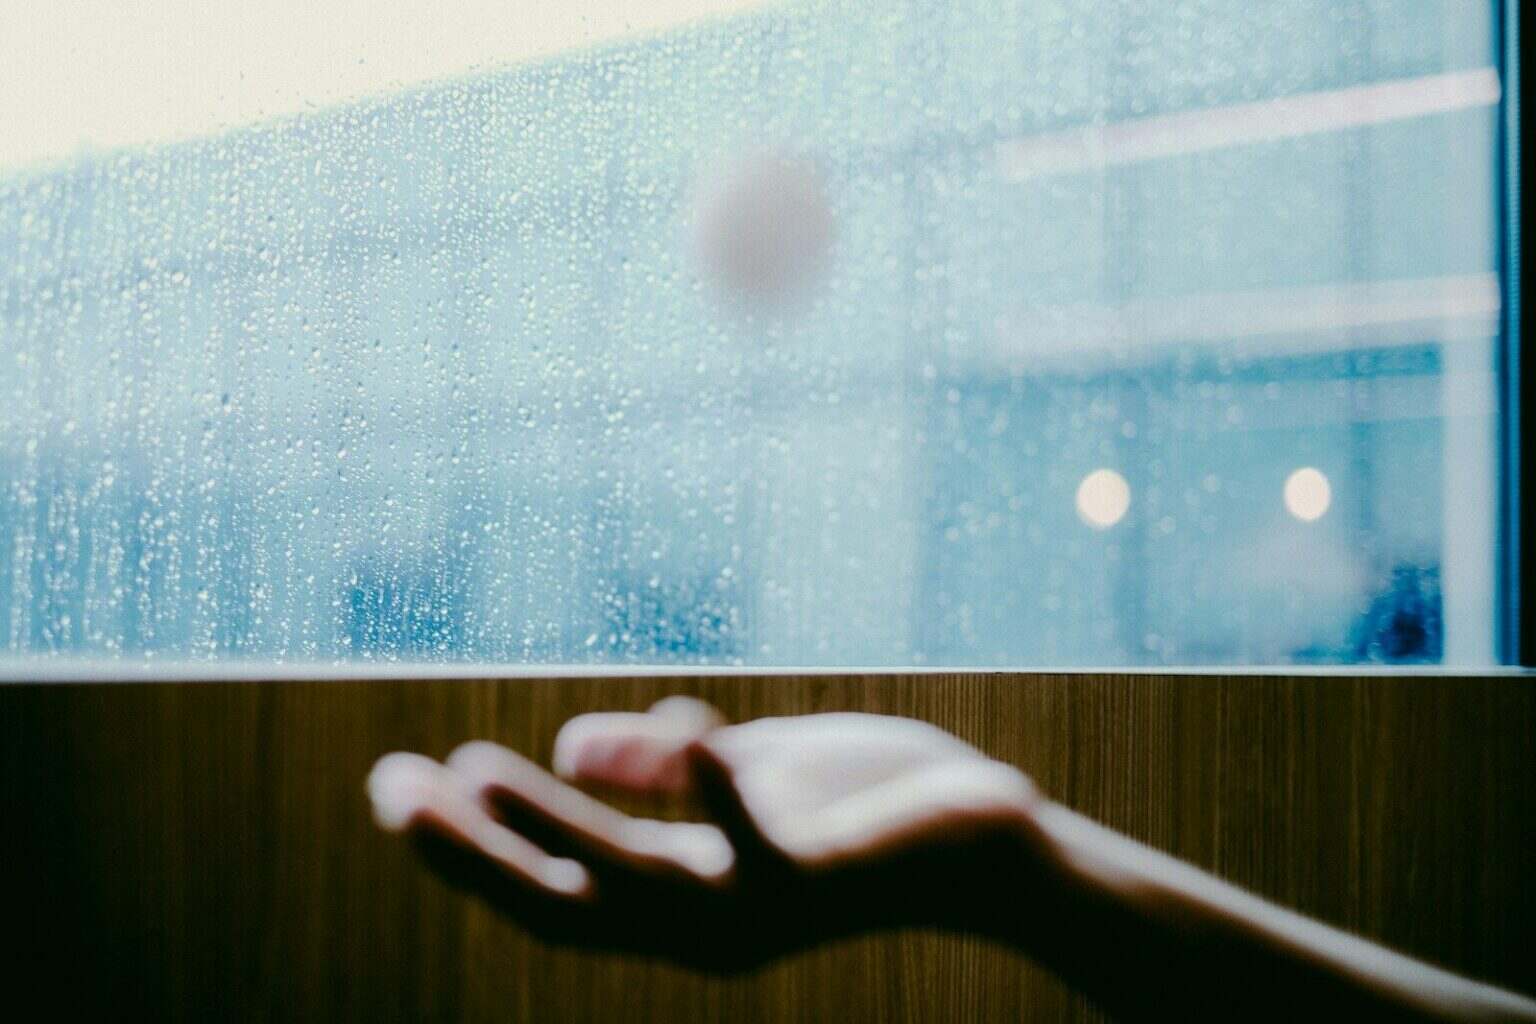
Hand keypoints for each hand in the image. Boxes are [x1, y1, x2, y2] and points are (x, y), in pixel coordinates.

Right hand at [367, 697, 1039, 970]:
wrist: (983, 842)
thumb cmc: (863, 811)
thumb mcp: (746, 776)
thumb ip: (661, 771)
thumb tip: (568, 744)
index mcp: (679, 893)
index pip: (549, 879)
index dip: (468, 845)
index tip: (396, 787)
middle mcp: (702, 922)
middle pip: (560, 899)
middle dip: (470, 851)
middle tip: (389, 789)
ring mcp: (757, 907)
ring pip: (627, 884)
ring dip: (550, 824)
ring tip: (475, 768)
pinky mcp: (817, 876)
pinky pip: (758, 845)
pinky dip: (718, 790)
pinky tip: (691, 732)